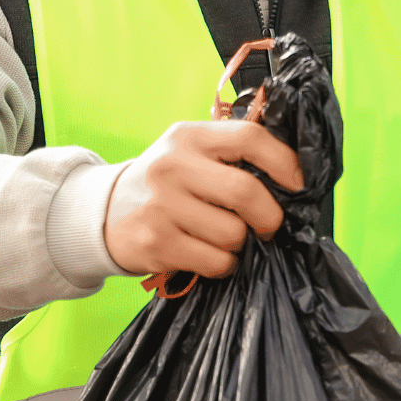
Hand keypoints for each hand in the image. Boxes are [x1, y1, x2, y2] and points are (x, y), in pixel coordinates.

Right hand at [103, 120, 303, 277]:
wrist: (101, 212)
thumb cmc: (165, 183)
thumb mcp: (189, 152)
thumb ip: (231, 153)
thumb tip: (292, 174)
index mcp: (189, 136)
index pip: (250, 138)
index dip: (285, 162)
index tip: (299, 184)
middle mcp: (172, 166)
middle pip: (246, 192)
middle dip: (269, 216)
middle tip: (269, 226)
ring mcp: (161, 206)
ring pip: (233, 233)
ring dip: (241, 243)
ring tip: (224, 237)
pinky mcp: (155, 243)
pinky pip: (216, 261)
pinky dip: (224, 264)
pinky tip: (208, 254)